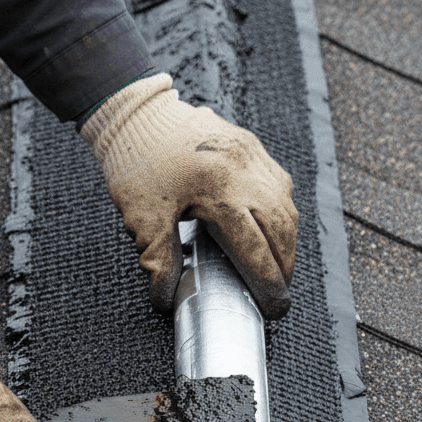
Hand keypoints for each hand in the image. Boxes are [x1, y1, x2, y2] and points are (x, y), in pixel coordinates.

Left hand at [83, 74, 297, 318]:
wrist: (135, 114)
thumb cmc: (137, 163)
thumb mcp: (142, 218)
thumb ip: (159, 261)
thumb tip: (167, 299)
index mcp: (219, 191)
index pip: (255, 249)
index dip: (267, 283)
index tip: (273, 307)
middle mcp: (245, 171)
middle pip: (280, 230)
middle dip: (284, 267)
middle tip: (279, 294)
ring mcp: (252, 156)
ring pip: (285, 207)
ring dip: (286, 243)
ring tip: (278, 269)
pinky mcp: (251, 146)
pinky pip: (279, 185)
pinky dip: (280, 214)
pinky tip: (273, 231)